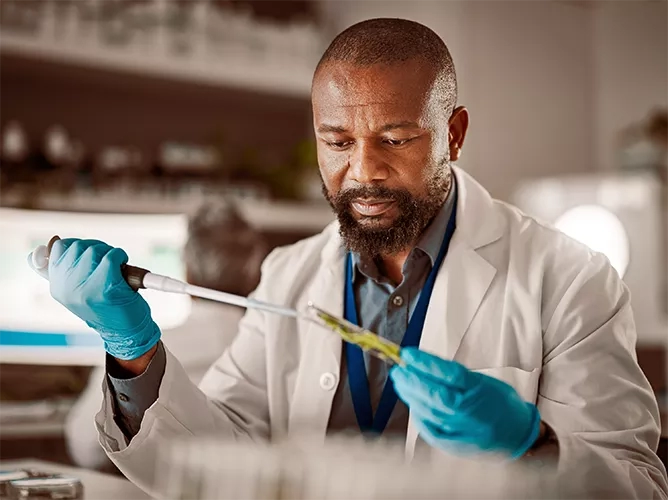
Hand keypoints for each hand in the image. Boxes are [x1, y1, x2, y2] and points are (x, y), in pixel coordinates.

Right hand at [45, 238, 160, 359]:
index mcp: (56, 286)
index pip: (55, 248)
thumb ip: (63, 270)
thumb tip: (48, 243)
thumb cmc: (105, 307)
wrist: (125, 333)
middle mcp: (65, 287)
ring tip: (115, 271)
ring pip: (95, 249)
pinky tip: (123, 271)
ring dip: (110, 254)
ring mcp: (83, 287)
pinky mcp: (105, 287)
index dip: (75, 245)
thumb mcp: (78, 290)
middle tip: (107, 265)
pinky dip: (121, 257)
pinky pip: (112, 256)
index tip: (87, 256)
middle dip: (96, 249)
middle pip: (78, 245)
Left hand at [390, 347, 540, 458]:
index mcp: (480, 391)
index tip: (407, 354)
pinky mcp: (455, 446)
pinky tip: (412, 404)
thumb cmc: (501, 404)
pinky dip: (419, 416)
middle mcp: (470, 412)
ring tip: (401, 383)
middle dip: (412, 380)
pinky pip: (430, 430)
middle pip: (435, 394)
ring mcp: (462, 431)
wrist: (517, 436)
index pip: (448, 374)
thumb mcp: (484, 382)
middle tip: (398, 370)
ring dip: (411, 396)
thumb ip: (457, 376)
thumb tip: (425, 366)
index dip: (425, 363)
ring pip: (429, 411)